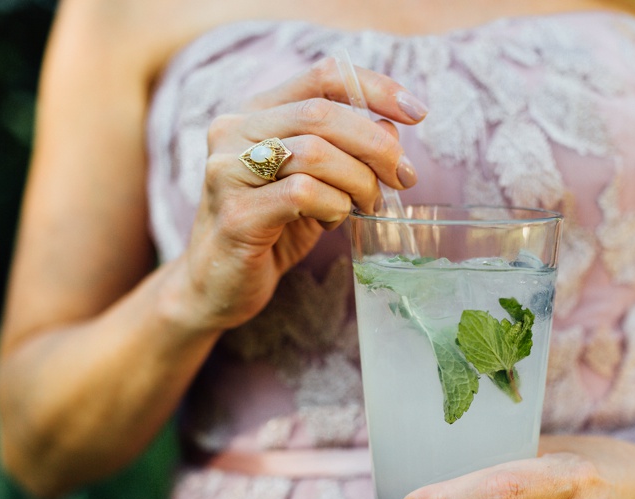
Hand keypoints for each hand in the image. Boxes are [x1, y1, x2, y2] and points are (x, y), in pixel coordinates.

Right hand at [177, 57, 427, 331]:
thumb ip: (346, 151)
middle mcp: (234, 131)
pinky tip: (332, 222)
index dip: (376, 88)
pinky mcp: (236, 214)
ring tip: (367, 205)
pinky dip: (334, 207)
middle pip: (324, 114)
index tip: (417, 113)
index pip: (322, 76)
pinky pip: (303, 194)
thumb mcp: (316, 184)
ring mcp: (229, 171)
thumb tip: (392, 129)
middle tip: (402, 178)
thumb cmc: (271, 231)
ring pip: (316, 153)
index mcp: (255, 113)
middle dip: (377, 146)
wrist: (217, 286)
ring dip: (359, 181)